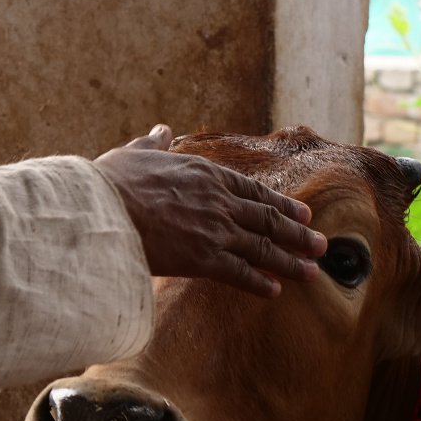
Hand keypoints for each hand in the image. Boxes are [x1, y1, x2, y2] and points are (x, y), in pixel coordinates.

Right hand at [94, 124, 324, 297]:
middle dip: (297, 233)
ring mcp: (214, 230)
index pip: (252, 190)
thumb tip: (161, 130)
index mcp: (204, 173)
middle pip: (267, 219)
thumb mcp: (134, 154)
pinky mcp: (202, 259)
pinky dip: (259, 282)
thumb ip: (153, 144)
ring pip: (262, 247)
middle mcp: (218, 201)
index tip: (301, 213)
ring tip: (312, 271)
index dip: (280, 204)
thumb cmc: (110, 183)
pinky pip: (239, 272)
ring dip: (290, 260)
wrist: (99, 210)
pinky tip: (275, 290)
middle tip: (320, 244)